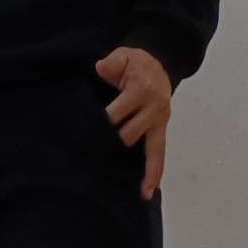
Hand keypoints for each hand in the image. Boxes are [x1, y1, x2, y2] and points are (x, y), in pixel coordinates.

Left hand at [94, 47, 171, 199]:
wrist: (159, 63)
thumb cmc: (134, 62)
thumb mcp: (122, 55)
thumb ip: (112, 63)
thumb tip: (100, 68)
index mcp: (141, 89)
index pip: (118, 112)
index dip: (102, 122)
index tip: (87, 131)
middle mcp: (153, 108)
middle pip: (129, 134)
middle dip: (112, 142)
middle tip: (92, 155)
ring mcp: (158, 121)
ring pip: (147, 149)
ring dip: (134, 165)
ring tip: (126, 189)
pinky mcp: (161, 130)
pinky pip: (160, 154)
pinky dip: (155, 173)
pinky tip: (147, 192)